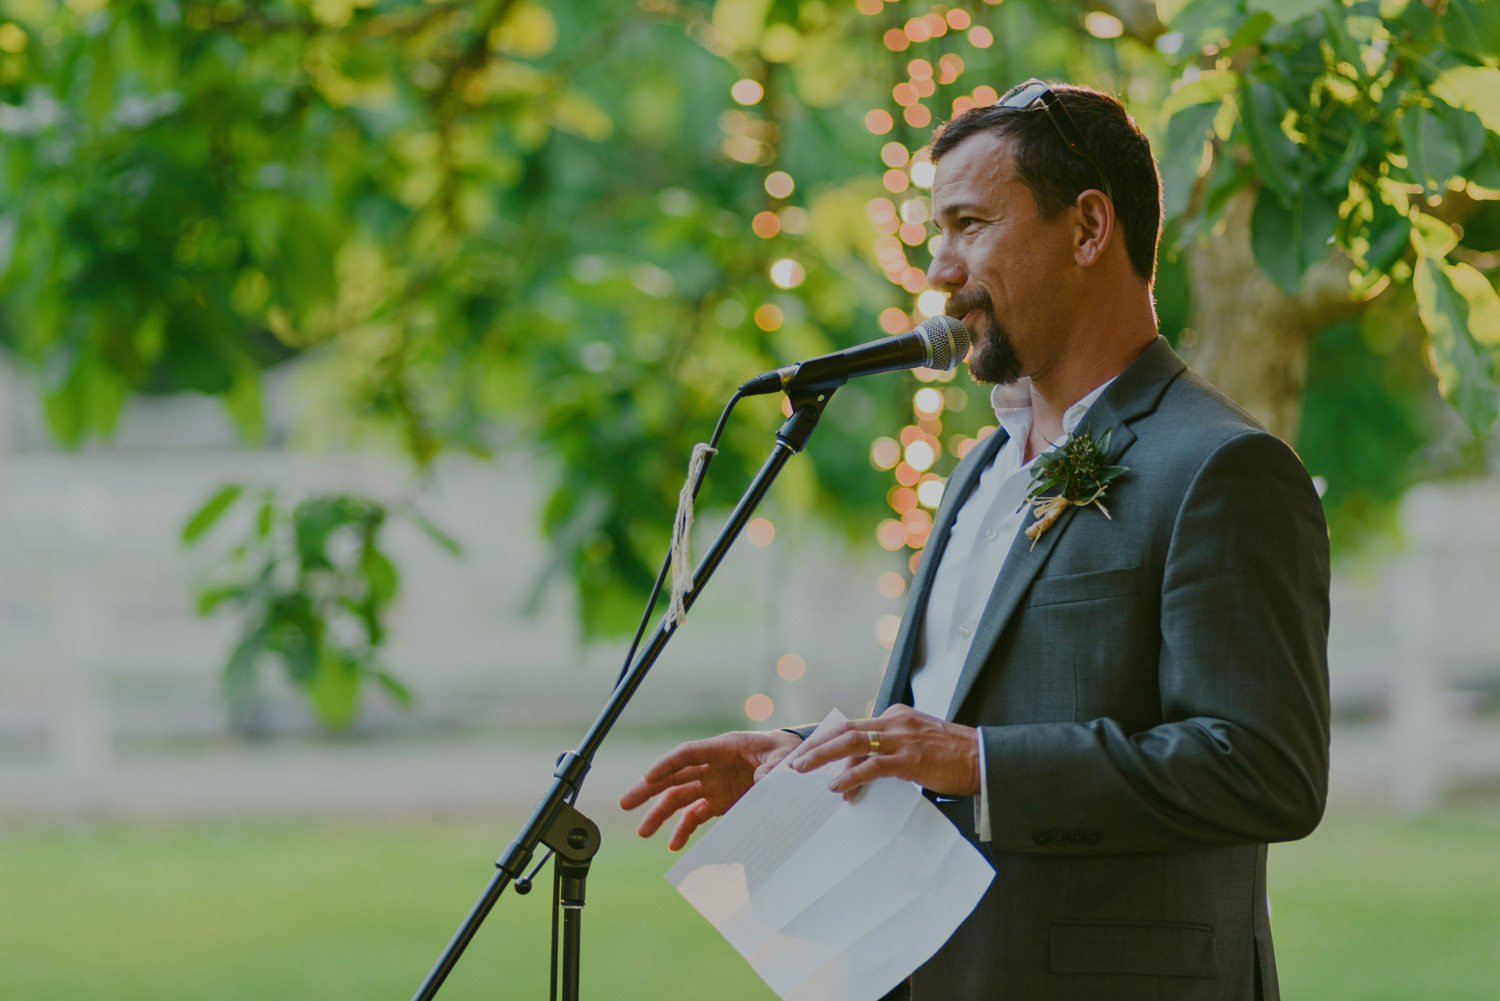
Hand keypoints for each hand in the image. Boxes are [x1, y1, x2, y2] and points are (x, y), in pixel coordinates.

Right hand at [619, 729, 802, 849]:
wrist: (795, 764)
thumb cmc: (786, 753)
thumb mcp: (783, 758)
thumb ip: (771, 769)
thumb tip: (761, 782)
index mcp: (723, 748)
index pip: (687, 754)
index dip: (666, 764)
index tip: (648, 777)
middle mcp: (712, 767)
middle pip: (674, 777)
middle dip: (648, 789)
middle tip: (626, 803)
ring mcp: (714, 785)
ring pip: (679, 798)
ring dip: (660, 814)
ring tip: (643, 832)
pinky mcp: (720, 802)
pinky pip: (696, 815)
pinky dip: (684, 829)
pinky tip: (673, 845)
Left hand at [790, 705, 979, 800]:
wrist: (985, 758)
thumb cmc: (953, 756)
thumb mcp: (916, 745)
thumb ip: (890, 751)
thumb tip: (859, 771)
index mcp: (896, 716)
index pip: (853, 726)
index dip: (827, 740)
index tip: (807, 753)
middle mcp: (895, 722)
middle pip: (845, 730)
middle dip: (816, 745)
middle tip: (794, 762)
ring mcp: (902, 739)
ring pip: (852, 743)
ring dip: (823, 756)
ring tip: (803, 771)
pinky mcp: (910, 759)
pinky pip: (872, 766)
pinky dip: (850, 776)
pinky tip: (836, 787)